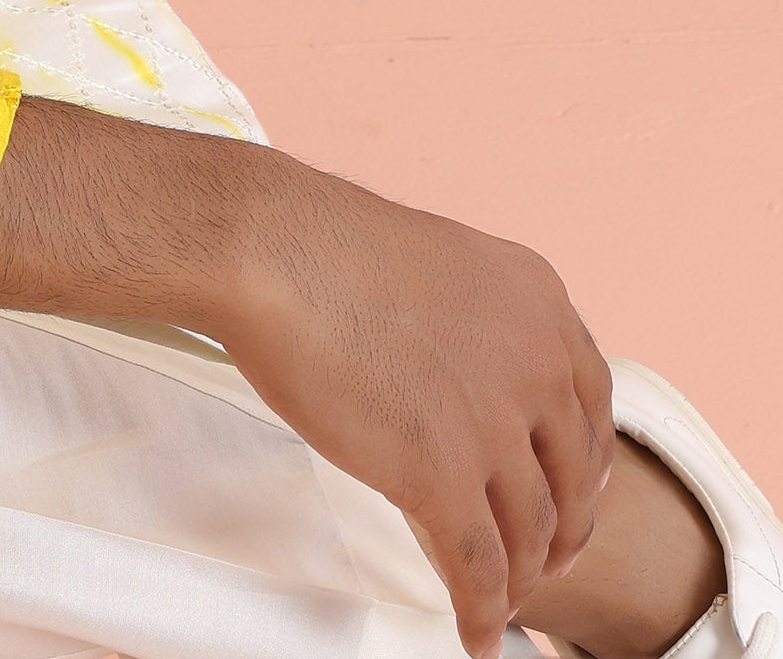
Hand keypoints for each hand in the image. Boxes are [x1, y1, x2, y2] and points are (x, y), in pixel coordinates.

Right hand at [216, 154, 616, 657]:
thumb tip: (471, 376)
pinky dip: (481, 612)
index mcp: (540, 303)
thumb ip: (479, 322)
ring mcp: (495, 426)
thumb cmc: (326, 247)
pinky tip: (474, 636)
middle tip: (547, 559)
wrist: (274, 251)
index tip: (576, 491)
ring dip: (520, 578)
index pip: (592, 404)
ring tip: (502, 601)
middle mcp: (536, 364)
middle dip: (563, 531)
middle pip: (572, 477)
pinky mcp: (444, 477)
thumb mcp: (443, 266)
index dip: (587, 463)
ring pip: (529, 531)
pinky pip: (480, 568)